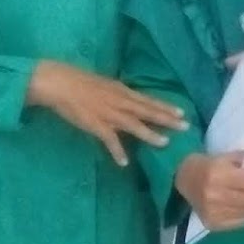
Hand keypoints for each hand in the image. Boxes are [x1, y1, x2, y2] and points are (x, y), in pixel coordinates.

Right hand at [26, 60, 187, 166]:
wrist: (59, 82)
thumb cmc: (79, 81)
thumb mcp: (104, 84)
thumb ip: (118, 93)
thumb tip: (130, 99)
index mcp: (121, 91)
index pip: (148, 100)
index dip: (165, 106)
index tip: (182, 112)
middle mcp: (119, 101)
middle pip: (147, 111)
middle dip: (166, 119)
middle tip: (185, 126)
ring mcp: (108, 113)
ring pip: (133, 124)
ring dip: (149, 134)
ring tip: (164, 143)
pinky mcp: (95, 124)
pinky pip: (109, 140)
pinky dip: (117, 151)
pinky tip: (124, 162)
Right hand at [174, 150, 243, 231]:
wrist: (183, 180)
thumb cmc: (206, 165)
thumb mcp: (223, 157)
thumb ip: (243, 161)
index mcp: (218, 174)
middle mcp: (215, 195)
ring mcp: (213, 212)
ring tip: (243, 196)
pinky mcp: (212, 224)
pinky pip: (240, 222)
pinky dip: (242, 214)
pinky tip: (235, 206)